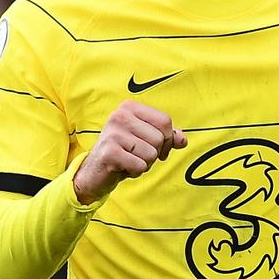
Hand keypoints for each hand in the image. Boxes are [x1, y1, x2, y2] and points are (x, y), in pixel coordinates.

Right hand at [73, 100, 187, 203]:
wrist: (95, 172)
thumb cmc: (124, 152)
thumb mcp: (146, 140)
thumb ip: (167, 137)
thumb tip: (182, 139)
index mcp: (129, 107)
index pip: (165, 121)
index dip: (167, 139)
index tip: (156, 147)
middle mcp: (119, 116)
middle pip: (159, 138)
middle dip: (154, 154)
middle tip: (136, 155)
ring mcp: (113, 133)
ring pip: (151, 153)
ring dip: (144, 164)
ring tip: (128, 160)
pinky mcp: (109, 152)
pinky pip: (140, 165)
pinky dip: (135, 171)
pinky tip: (122, 167)